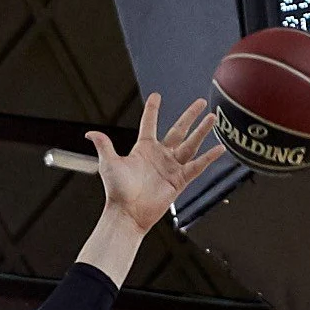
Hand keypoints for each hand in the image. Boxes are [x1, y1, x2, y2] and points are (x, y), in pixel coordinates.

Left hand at [89, 93, 222, 230]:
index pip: (149, 124)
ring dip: (202, 131)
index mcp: (143, 149)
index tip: (157, 96)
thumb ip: (104, 146)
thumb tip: (90, 134)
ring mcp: (171, 167)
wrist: (128, 213)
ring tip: (213, 117)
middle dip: (190, 116)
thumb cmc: (117, 191)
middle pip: (178, 130)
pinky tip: (219, 148)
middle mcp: (160, 155)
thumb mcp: (109, 164)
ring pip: (191, 144)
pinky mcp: (180, 180)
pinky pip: (197, 166)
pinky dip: (209, 158)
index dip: (152, 110)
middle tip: (200, 102)